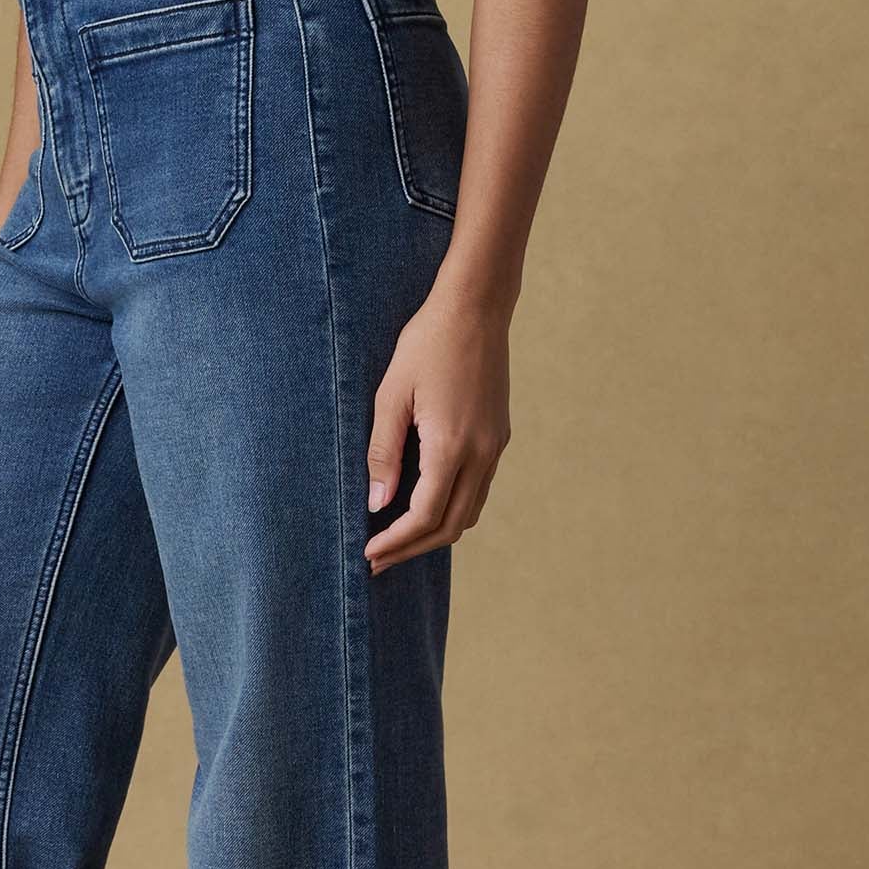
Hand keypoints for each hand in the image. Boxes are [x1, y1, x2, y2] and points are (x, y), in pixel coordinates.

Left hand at [364, 276, 511, 570]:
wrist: (476, 309)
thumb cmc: (426, 344)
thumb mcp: (391, 395)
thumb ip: (383, 452)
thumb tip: (377, 503)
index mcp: (452, 446)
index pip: (424, 516)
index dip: (396, 541)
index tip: (368, 553)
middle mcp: (482, 453)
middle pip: (450, 526)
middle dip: (413, 548)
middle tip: (377, 560)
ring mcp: (496, 446)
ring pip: (469, 511)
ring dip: (434, 532)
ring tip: (398, 538)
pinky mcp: (499, 436)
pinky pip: (478, 489)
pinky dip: (451, 508)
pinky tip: (424, 503)